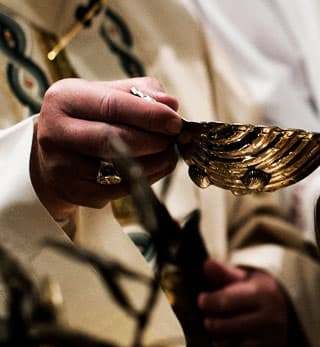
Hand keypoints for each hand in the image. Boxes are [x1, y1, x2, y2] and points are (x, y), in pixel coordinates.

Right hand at [31, 77, 182, 220]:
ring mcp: (62, 166)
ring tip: (167, 152)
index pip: (112, 105)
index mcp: (64, 99)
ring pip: (121, 167)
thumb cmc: (90, 118)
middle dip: (154, 140)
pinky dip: (147, 178)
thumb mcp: (109, 93)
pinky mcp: (75, 192)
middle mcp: (56, 132)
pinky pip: (122, 188)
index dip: (149, 115)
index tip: (175, 121)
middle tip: (174, 138)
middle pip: (115, 139)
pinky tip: (155, 167)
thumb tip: (169, 104)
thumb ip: (141, 93)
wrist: (58, 152)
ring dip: (156, 161)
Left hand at [197, 259, 290, 346]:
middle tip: (210, 316)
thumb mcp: (243, 280)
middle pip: (220, 325)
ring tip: (220, 328)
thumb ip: (224, 273)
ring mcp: (270, 339)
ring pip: (225, 343)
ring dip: (216, 337)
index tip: (202, 300)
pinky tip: (231, 340)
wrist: (281, 316)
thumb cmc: (255, 295)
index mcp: (263, 293)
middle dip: (209, 321)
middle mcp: (270, 317)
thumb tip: (207, 264)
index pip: (223, 301)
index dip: (206, 301)